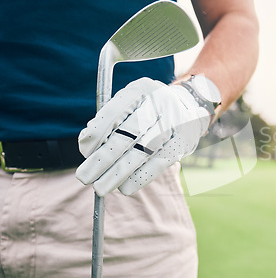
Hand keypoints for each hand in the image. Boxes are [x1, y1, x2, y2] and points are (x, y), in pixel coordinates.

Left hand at [76, 77, 215, 195]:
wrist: (188, 109)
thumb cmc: (148, 110)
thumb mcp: (130, 105)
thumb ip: (109, 122)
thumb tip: (87, 148)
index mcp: (142, 89)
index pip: (114, 112)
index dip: (97, 134)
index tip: (84, 152)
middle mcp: (160, 103)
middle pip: (128, 135)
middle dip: (103, 159)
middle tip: (84, 177)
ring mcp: (175, 123)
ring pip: (142, 152)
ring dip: (118, 173)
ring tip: (101, 188)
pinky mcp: (182, 143)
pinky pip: (159, 163)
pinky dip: (140, 178)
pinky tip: (125, 188)